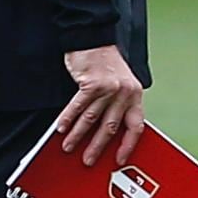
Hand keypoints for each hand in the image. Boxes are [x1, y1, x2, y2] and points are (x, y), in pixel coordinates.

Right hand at [55, 44, 144, 167]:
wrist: (93, 37)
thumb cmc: (105, 62)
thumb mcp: (119, 84)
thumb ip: (117, 105)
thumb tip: (106, 133)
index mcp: (135, 95)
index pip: (135, 127)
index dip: (128, 145)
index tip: (119, 159)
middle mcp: (125, 93)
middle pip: (111, 127)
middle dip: (98, 146)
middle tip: (88, 160)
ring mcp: (109, 88)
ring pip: (92, 119)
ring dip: (79, 135)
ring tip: (69, 147)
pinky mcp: (92, 83)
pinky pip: (78, 106)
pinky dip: (68, 119)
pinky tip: (61, 128)